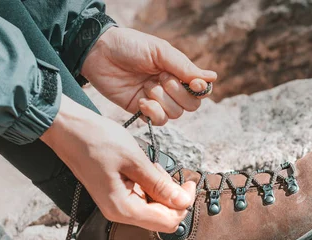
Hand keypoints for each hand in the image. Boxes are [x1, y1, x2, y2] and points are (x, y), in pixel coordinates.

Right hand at [41, 95, 196, 231]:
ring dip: (161, 188)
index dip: (183, 204)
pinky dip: (150, 184)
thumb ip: (160, 184)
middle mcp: (120, 213)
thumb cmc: (96, 140)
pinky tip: (144, 166)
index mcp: (123, 209)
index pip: (168, 222)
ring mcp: (117, 204)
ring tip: (150, 165)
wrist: (67, 128)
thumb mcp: (134, 160)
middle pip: (162, 218)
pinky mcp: (116, 194)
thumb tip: (184, 202)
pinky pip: (142, 197)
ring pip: (153, 207)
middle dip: (173, 197)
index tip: (189, 183)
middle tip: (170, 170)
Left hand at [81, 27, 216, 124]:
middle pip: (190, 105)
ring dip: (162, 101)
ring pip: (175, 114)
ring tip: (147, 87)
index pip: (199, 90)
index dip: (199, 90)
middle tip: (161, 80)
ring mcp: (157, 100)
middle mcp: (170, 88)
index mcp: (177, 71)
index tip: (193, 83)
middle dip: (178, 94)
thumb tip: (212, 77)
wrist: (99, 53)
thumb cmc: (130, 46)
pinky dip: (153, 112)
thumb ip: (184, 67)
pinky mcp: (142, 110)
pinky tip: (141, 101)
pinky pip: (159, 121)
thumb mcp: (159, 51)